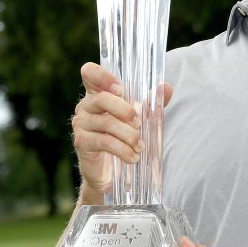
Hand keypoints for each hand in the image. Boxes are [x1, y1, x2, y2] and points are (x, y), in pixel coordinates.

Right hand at [71, 62, 172, 193]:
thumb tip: (166, 87)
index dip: (103, 76)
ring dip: (128, 135)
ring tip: (140, 145)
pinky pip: (105, 142)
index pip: (90, 73)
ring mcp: (81, 124)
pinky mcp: (82, 143)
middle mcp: (86, 106)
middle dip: (125, 110)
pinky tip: (133, 157)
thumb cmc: (124, 137)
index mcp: (97, 93)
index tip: (122, 89)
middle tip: (139, 123)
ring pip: (107, 123)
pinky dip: (123, 150)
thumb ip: (152, 102)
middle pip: (102, 99)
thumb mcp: (140, 118)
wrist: (110, 173)